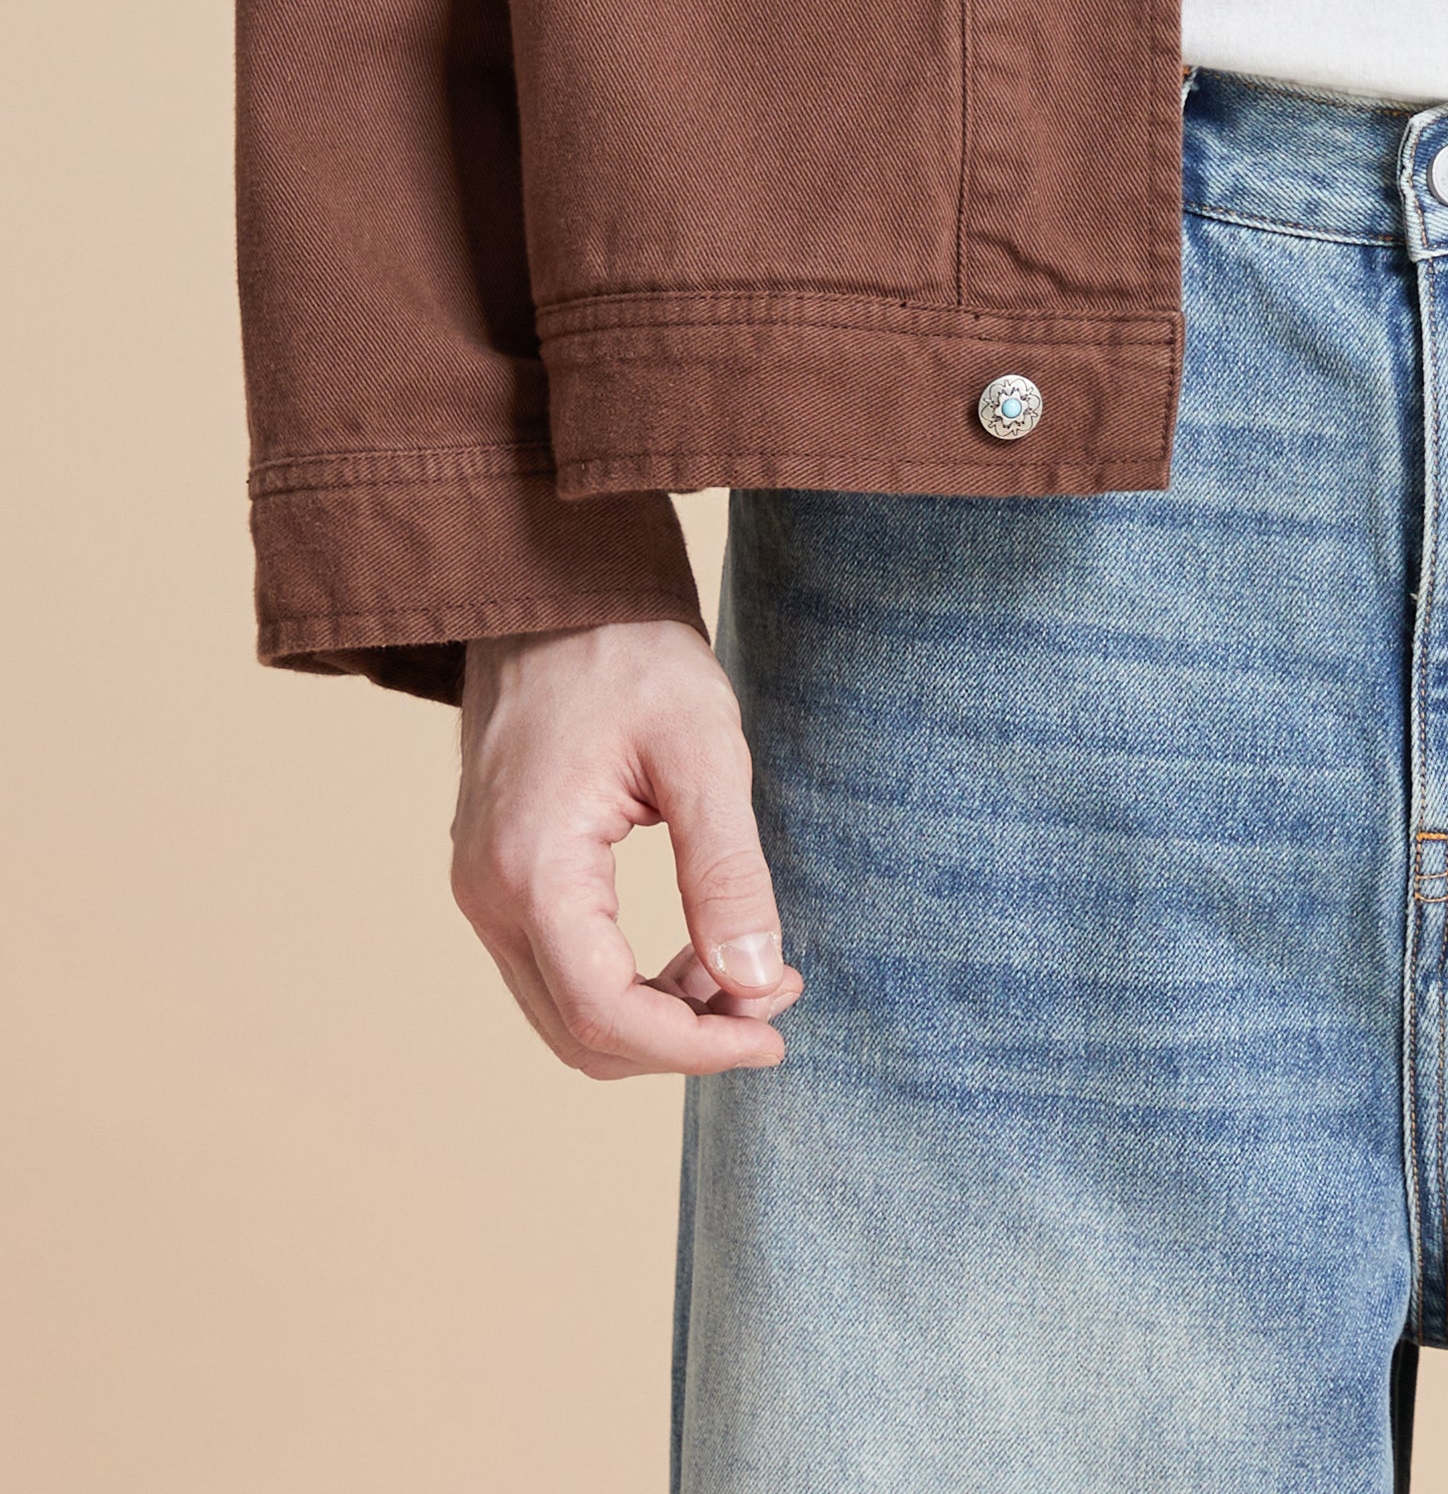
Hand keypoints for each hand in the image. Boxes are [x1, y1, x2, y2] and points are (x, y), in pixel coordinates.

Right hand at [451, 619, 803, 1078]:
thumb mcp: (703, 750)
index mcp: (530, 869)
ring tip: (747, 969)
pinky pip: (560, 969)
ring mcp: (483, 889)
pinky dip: (629, 982)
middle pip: (581, 1032)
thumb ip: (727, 872)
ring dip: (659, 1015)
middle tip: (775, 995)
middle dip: (684, 1036)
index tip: (774, 1034)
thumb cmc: (632, 653)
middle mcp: (488, 895)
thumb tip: (756, 983)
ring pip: (567, 1011)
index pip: (606, 1014)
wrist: (557, 590)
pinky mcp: (497, 876)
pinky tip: (697, 947)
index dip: (696, 1046)